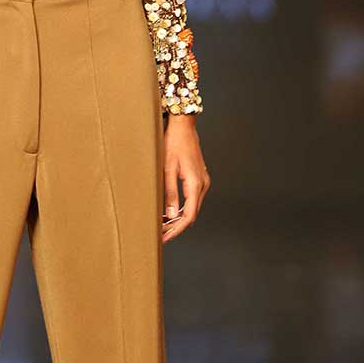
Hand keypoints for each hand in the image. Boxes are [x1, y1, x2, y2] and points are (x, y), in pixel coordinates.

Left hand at [161, 113, 209, 243]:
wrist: (182, 125)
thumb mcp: (167, 168)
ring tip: (163, 224)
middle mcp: (202, 184)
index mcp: (195, 184)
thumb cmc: (173, 143)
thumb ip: (169, 193)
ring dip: (178, 217)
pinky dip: (182, 206)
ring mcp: (202, 180)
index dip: (176, 229)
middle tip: (160, 234)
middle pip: (191, 213)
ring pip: (192, 207)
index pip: (188, 216)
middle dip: (176, 226)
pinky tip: (170, 209)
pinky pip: (192, 198)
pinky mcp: (199, 177)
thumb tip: (170, 214)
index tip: (164, 237)